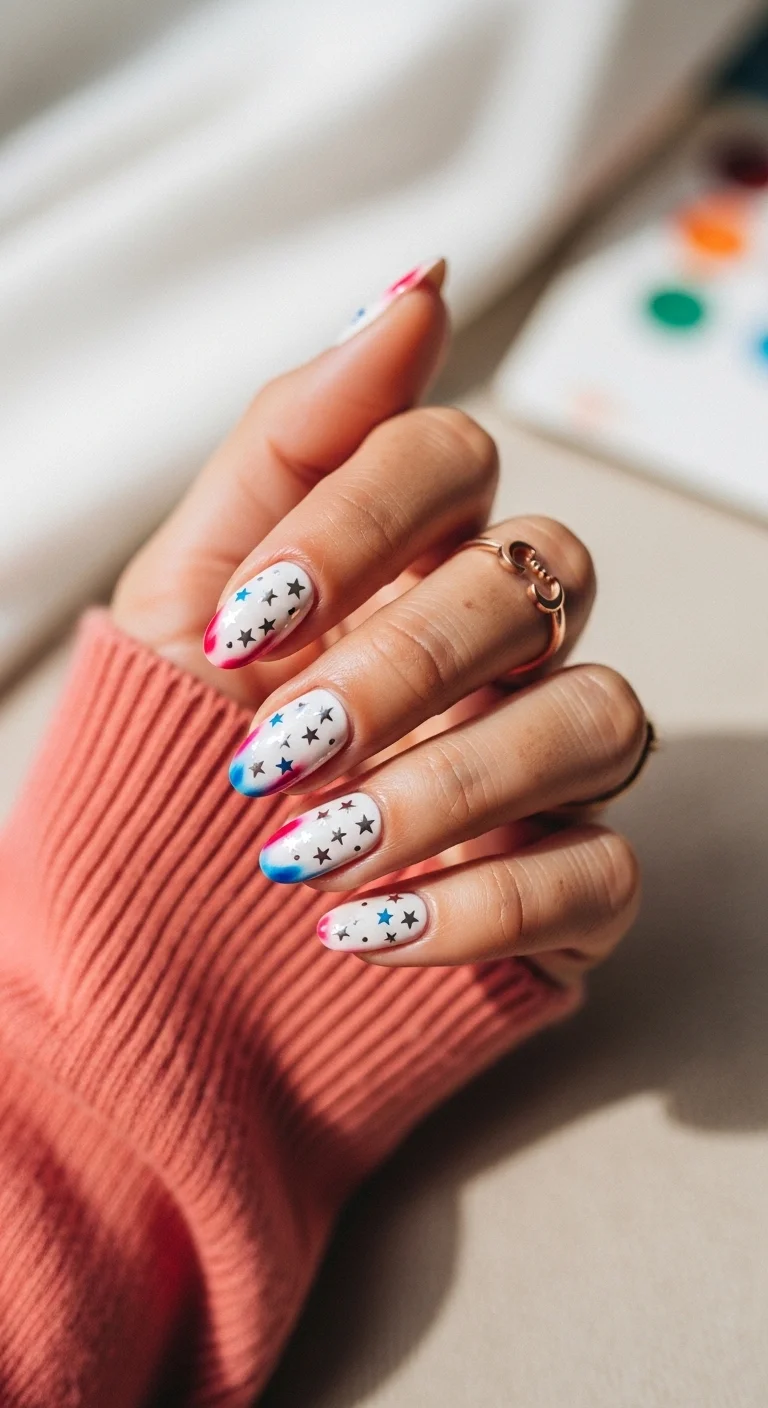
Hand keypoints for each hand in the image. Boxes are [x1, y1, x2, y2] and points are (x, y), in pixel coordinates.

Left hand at [114, 260, 645, 984]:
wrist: (150, 959)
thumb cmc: (171, 770)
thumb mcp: (184, 601)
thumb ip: (288, 447)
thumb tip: (417, 289)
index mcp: (405, 560)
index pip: (450, 457)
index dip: (356, 526)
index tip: (245, 624)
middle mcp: (496, 647)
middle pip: (543, 573)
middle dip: (401, 662)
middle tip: (280, 749)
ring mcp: (544, 767)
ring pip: (596, 715)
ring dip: (449, 785)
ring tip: (313, 852)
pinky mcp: (568, 891)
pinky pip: (600, 874)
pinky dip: (479, 905)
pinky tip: (361, 929)